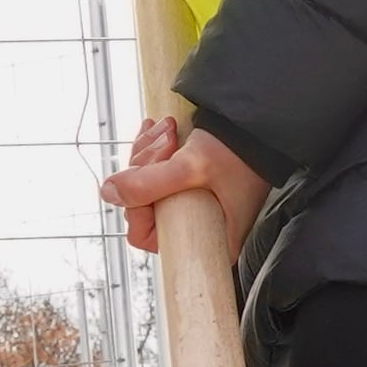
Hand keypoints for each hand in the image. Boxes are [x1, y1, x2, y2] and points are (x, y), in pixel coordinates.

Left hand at [101, 112, 272, 256]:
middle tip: (166, 140)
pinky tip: (160, 128)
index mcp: (206, 241)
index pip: (145, 237)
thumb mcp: (191, 167)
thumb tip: (108, 193)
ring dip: (148, 152)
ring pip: (143, 184)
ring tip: (168, 128)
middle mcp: (197, 229)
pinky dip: (152, 148)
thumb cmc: (239, 152)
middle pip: (140, 206)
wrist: (258, 125)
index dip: (137, 206)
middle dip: (145, 167)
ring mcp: (189, 206)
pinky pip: (152, 171)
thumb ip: (149, 184)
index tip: (151, 172)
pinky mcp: (185, 185)